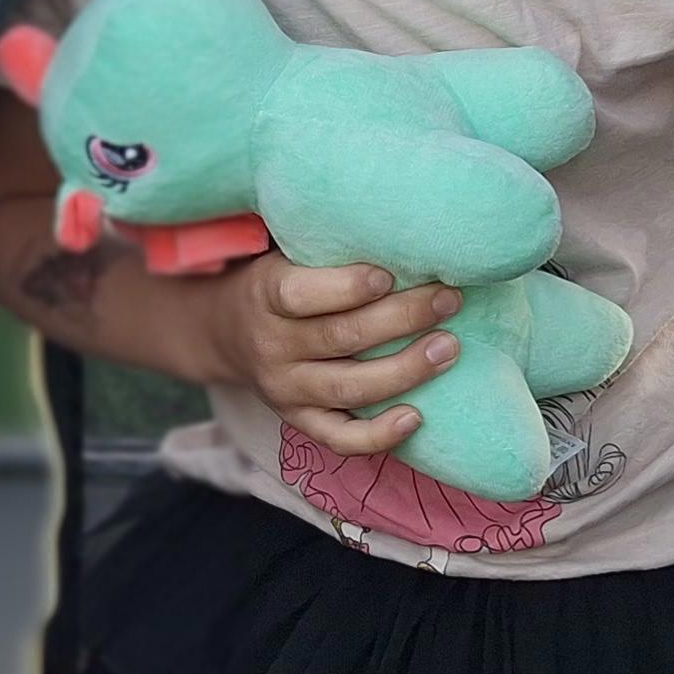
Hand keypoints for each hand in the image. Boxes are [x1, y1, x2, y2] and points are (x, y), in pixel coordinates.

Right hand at [215, 255, 458, 457]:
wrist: (225, 332)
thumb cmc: (278, 282)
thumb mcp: (285, 255)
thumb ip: (327, 250)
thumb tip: (402, 234)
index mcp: (264, 295)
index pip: (300, 295)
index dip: (348, 287)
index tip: (390, 273)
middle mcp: (272, 346)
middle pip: (340, 337)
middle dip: (403, 318)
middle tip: (448, 300)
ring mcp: (285, 389)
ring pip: (349, 387)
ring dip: (406, 370)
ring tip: (448, 349)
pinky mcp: (299, 421)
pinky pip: (340, 438)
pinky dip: (379, 435)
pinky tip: (416, 417)